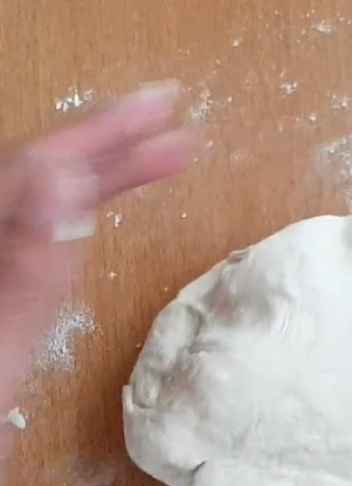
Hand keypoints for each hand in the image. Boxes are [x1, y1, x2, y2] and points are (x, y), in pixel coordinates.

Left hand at [0, 82, 197, 413]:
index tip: (160, 110)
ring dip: (105, 170)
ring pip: (43, 196)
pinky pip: (42, 227)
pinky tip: (106, 203)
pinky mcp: (3, 285)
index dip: (97, 132)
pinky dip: (82, 208)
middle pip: (37, 173)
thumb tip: (61, 175)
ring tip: (166, 152)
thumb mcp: (0, 346)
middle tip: (173, 117)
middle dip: (109, 142)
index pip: (34, 169)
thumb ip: (27, 264)